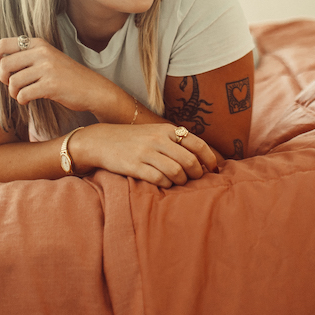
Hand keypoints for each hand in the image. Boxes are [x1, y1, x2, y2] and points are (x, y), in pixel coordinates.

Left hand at [0, 35, 115, 113]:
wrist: (93, 89)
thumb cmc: (67, 76)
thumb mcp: (47, 58)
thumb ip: (26, 56)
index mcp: (39, 43)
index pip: (4, 43)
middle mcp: (42, 52)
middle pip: (5, 65)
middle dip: (3, 79)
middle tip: (12, 85)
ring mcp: (47, 68)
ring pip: (12, 82)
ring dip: (14, 92)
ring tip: (23, 94)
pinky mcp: (50, 85)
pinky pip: (23, 94)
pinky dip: (22, 100)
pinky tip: (29, 100)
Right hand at [77, 123, 224, 187]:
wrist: (101, 141)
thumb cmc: (133, 139)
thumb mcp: (155, 132)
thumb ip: (175, 141)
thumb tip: (201, 158)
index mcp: (166, 130)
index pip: (198, 144)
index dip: (210, 159)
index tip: (214, 169)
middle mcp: (158, 139)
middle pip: (189, 161)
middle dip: (197, 174)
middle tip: (196, 179)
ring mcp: (146, 153)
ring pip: (176, 172)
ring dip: (182, 181)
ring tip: (179, 182)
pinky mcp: (135, 166)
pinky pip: (159, 180)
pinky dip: (166, 185)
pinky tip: (164, 184)